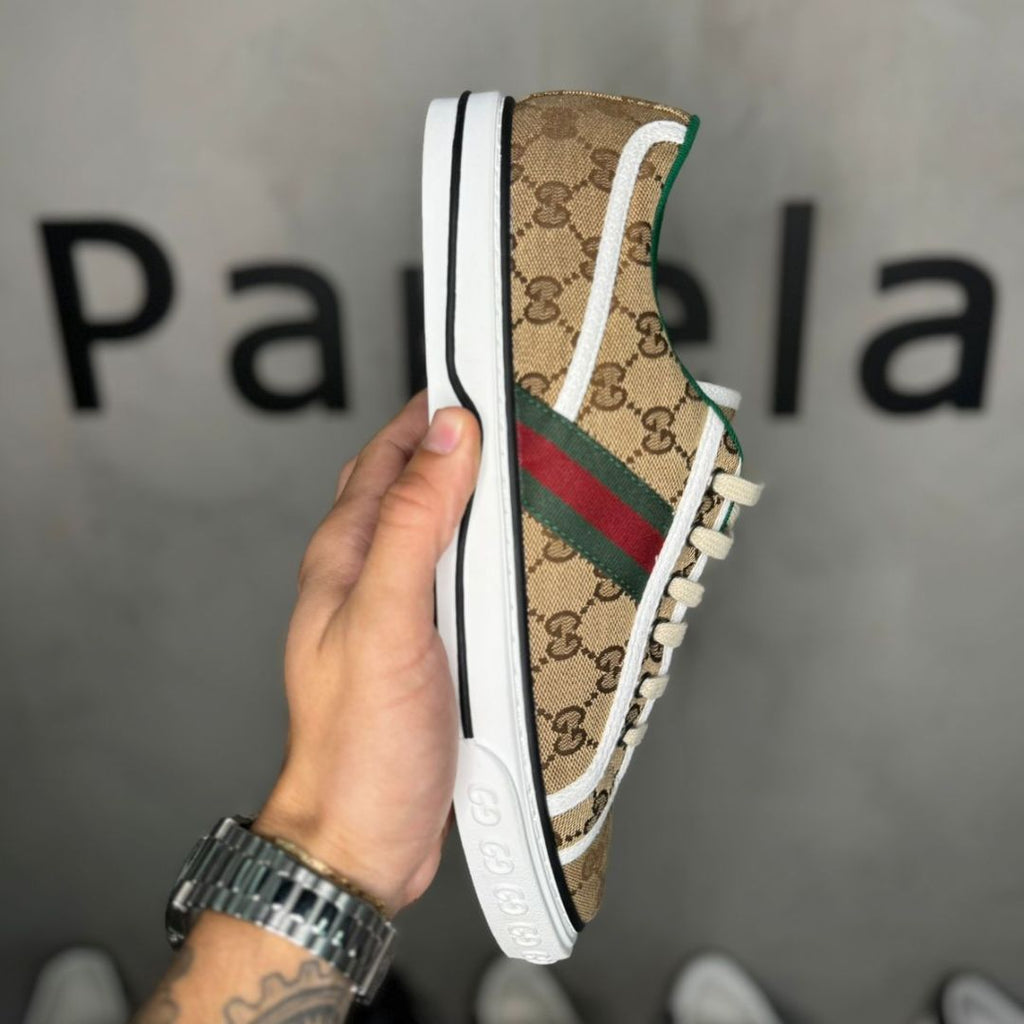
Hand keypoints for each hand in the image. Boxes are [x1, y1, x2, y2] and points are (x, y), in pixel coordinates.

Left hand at [255, 392, 479, 915]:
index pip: (389, 456)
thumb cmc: (360, 743)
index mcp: (346, 558)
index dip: (430, 410)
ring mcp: (402, 611)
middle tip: (520, 416)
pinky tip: (526, 558)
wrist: (364, 838)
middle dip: (460, 443)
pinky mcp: (433, 645)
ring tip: (534, 473)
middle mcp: (371, 576)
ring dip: (482, 499)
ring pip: (444, 532)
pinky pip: (464, 579)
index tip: (482, 372)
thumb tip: (447, 440)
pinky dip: (493, 554)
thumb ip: (411, 527)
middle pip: (415, 486)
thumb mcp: (385, 622)